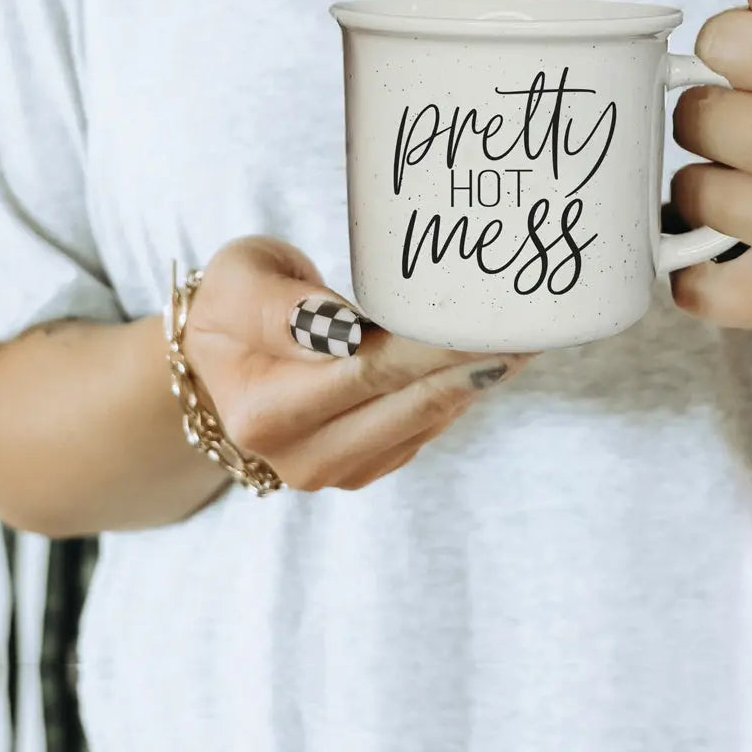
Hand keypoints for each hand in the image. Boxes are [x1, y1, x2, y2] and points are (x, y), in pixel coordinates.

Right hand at [184, 236, 531, 490]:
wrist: (218, 362)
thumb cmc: (234, 306)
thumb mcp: (240, 281)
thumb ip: (283, 306)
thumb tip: (341, 330)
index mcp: (265, 410)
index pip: (371, 370)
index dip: (438, 344)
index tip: (493, 316)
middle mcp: (300, 456)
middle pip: (410, 402)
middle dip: (476, 362)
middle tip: (534, 325)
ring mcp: (334, 471)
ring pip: (426, 421)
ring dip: (481, 380)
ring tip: (530, 337)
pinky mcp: (363, 469)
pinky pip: (426, 430)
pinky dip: (463, 393)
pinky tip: (495, 359)